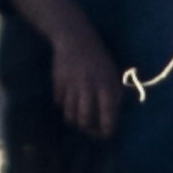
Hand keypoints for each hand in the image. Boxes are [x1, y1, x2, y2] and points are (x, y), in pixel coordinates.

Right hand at [49, 25, 125, 141]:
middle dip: (87, 129)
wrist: (75, 38)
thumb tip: (114, 114)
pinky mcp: (58, 82)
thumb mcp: (112, 72)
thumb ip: (115, 92)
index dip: (107, 128)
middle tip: (89, 130)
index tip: (106, 135)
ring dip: (74, 120)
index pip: (108, 113)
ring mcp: (71, 85)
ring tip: (77, 118)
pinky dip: (63, 106)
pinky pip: (59, 103)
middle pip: (85, 119)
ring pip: (70, 114)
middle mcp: (88, 86)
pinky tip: (67, 101)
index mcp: (105, 84)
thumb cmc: (98, 57)